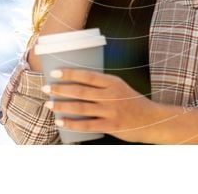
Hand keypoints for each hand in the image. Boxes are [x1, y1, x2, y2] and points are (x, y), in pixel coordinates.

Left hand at [42, 68, 159, 142]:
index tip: (54, 72)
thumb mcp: (120, 87)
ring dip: (62, 106)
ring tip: (48, 104)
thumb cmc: (132, 102)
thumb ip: (102, 85)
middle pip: (81, 91)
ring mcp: (111, 111)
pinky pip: (88, 125)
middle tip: (46, 88)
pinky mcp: (112, 126)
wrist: (152, 119)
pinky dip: (72, 124)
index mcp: (113, 82)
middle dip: (61, 89)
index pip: (88, 75)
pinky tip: (60, 122)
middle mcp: (111, 95)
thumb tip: (77, 82)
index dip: (70, 73)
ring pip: (81, 108)